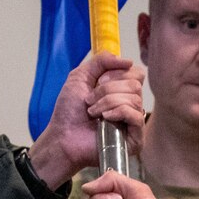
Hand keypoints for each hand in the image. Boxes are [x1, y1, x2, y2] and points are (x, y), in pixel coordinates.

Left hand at [27, 52, 144, 186]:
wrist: (63, 136)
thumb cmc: (69, 111)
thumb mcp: (80, 76)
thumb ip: (102, 61)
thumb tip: (128, 61)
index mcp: (121, 90)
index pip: (136, 73)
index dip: (117, 73)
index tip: (98, 82)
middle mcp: (130, 104)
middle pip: (135, 84)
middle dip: (108, 89)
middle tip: (90, 100)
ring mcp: (133, 121)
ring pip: (135, 98)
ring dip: (108, 102)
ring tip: (93, 112)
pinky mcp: (135, 138)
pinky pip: (136, 115)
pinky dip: (118, 112)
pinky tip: (105, 118)